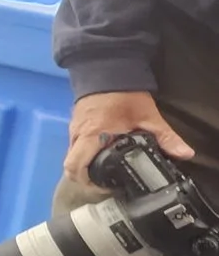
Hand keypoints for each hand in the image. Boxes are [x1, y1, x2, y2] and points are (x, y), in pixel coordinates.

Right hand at [66, 91, 194, 186]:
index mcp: (92, 136)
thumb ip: (166, 137)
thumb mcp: (148, 116)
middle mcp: (77, 135)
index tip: (106, 187)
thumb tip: (185, 154)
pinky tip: (103, 153)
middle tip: (106, 184)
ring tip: (107, 171)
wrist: (106, 68)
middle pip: (70, 166)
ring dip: (85, 167)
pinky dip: (85, 155)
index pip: (75, 166)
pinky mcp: (76, 124)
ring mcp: (74, 129)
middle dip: (85, 179)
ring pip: (72, 156)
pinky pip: (75, 146)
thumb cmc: (124, 95)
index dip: (86, 183)